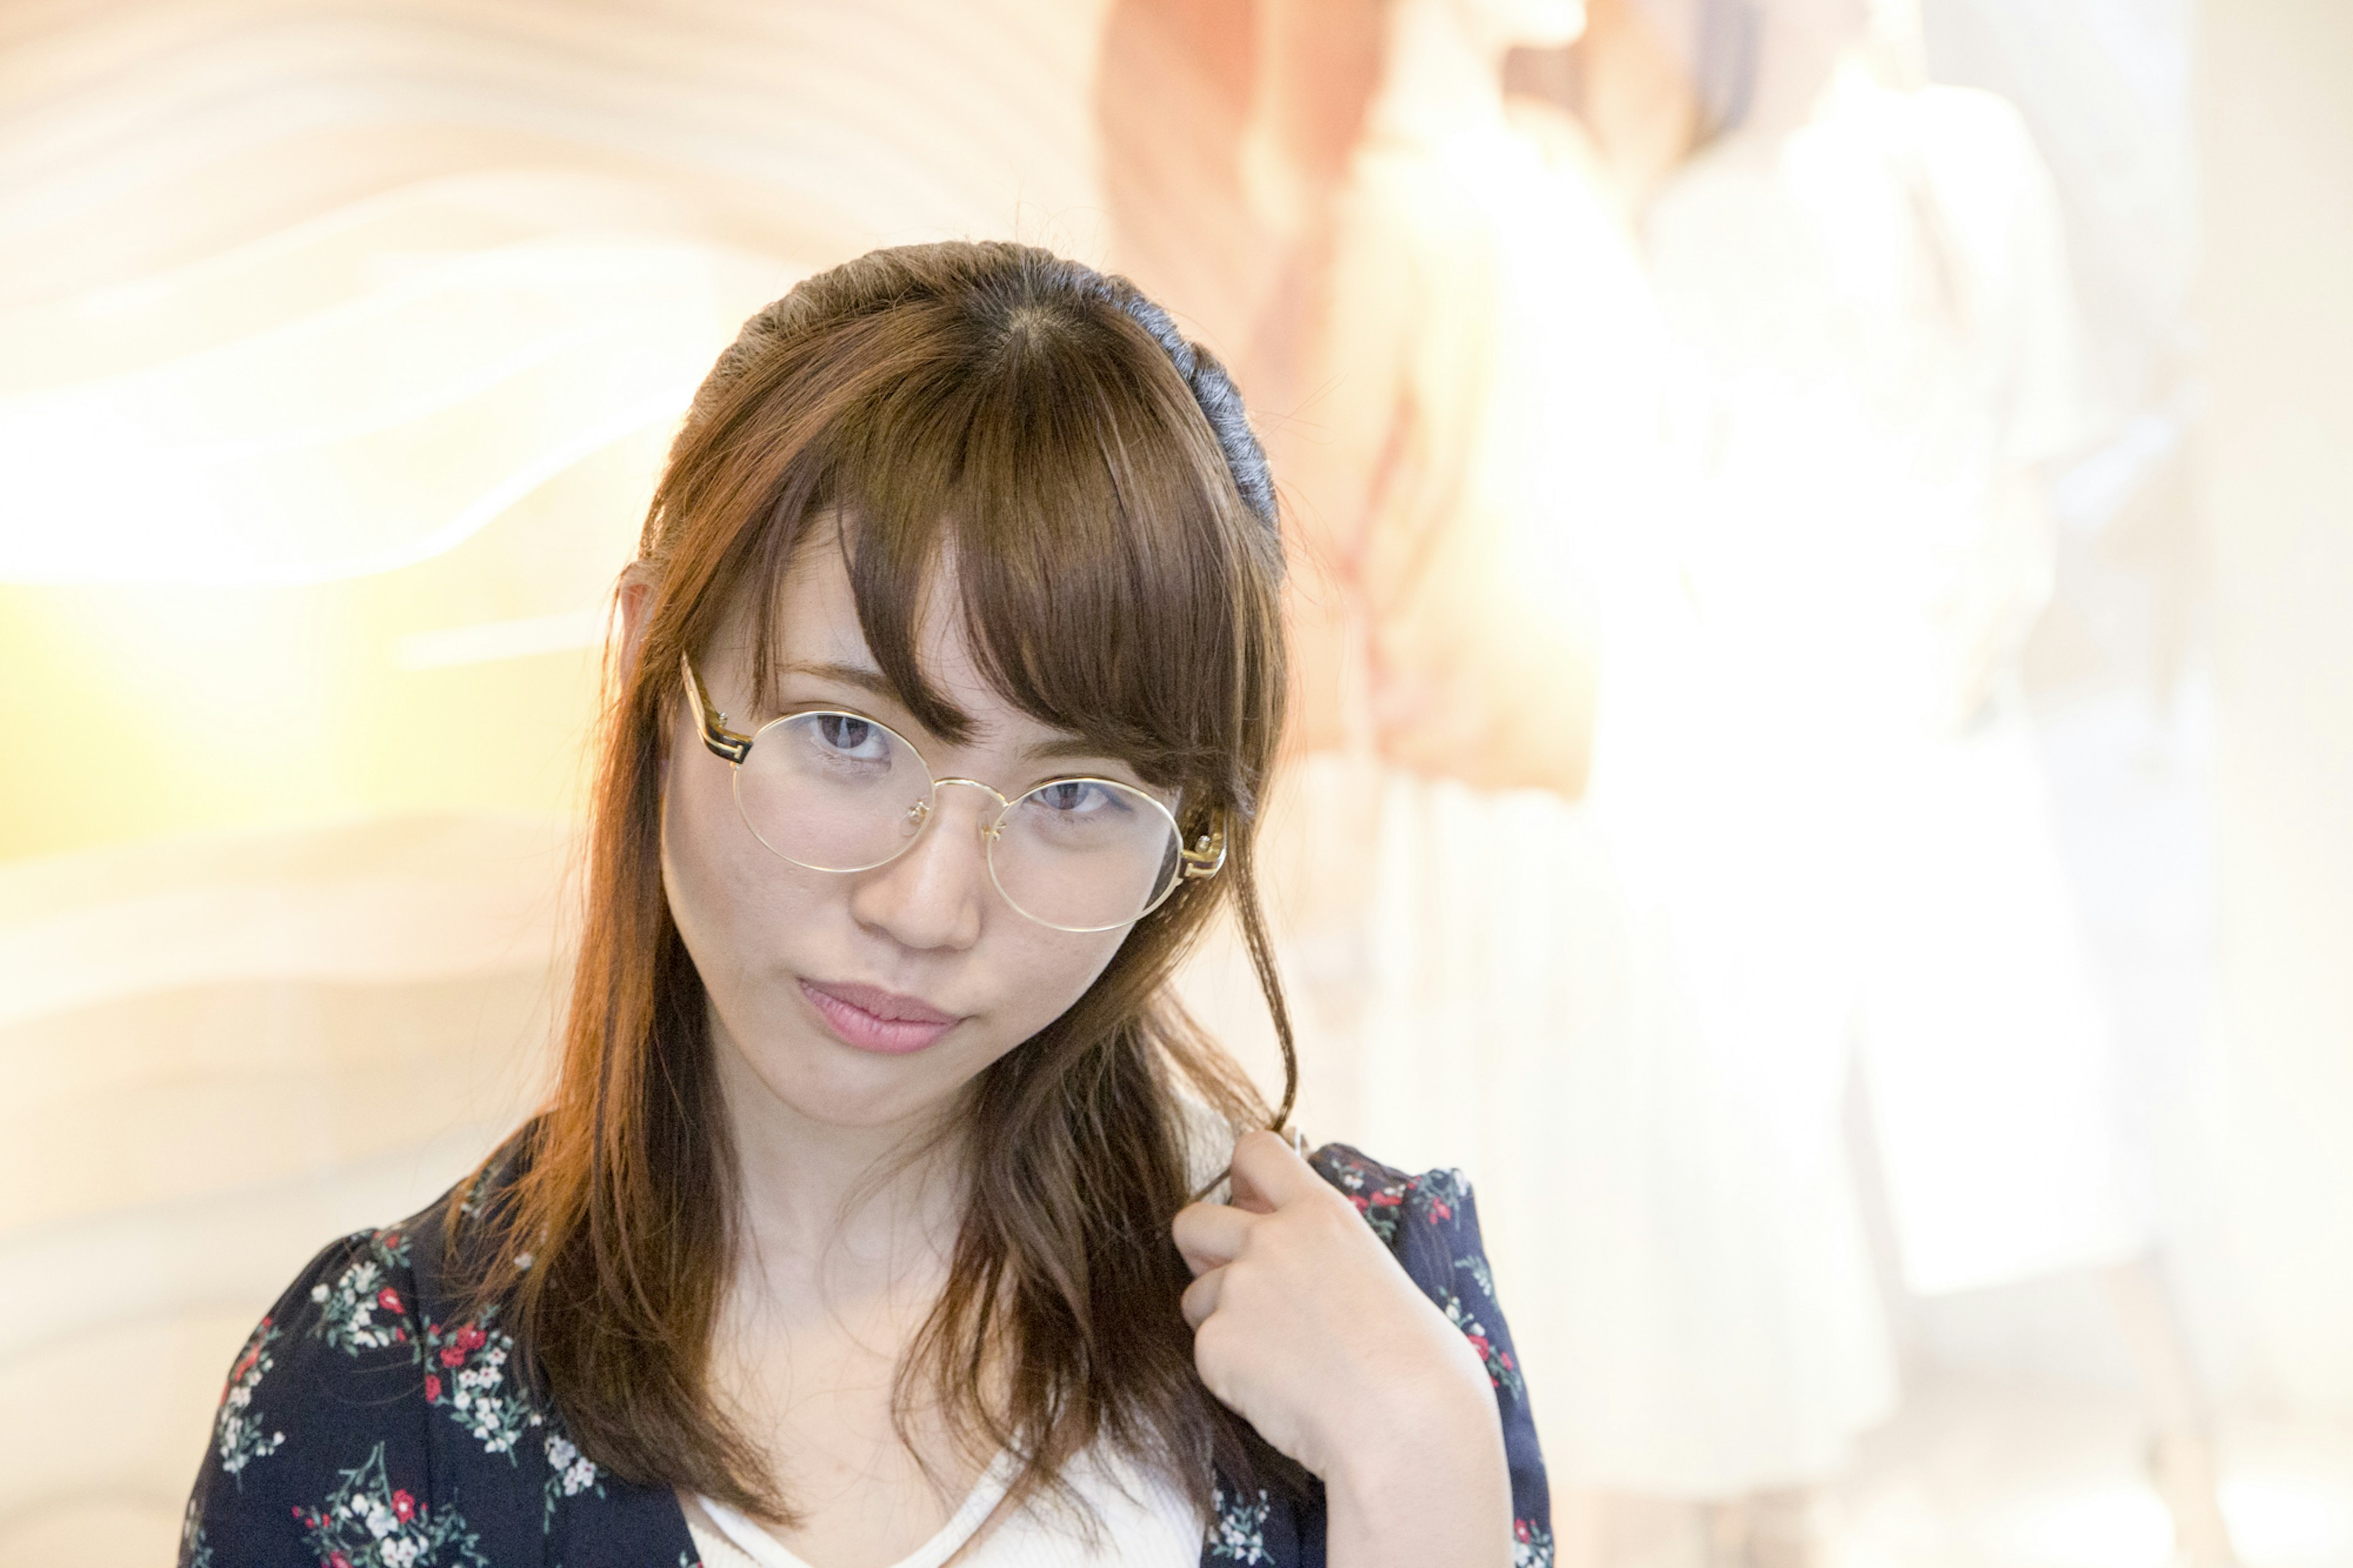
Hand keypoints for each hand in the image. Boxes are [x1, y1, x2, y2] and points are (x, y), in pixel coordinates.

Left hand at [1172, 1132, 1510, 1565]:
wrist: (1406, 1426)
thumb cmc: (1421, 1363)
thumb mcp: (1379, 1273)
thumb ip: (1324, 1248)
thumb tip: (1289, 1247)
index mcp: (1322, 1213)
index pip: (1254, 1151)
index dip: (1243, 1181)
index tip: (1252, 1209)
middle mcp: (1270, 1240)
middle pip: (1193, 1220)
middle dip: (1205, 1252)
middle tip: (1242, 1291)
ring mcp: (1238, 1290)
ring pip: (1195, 1295)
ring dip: (1221, 1320)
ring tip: (1282, 1358)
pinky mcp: (1216, 1344)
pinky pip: (1205, 1351)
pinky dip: (1230, 1372)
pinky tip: (1279, 1391)